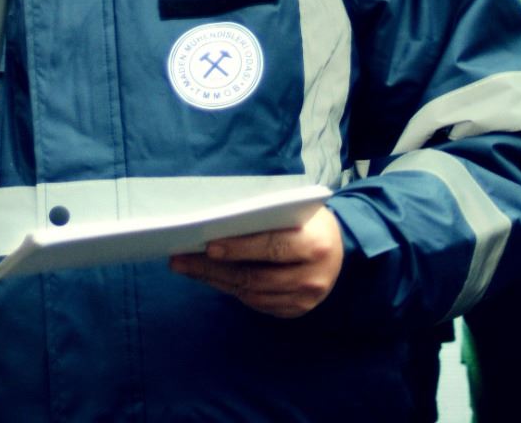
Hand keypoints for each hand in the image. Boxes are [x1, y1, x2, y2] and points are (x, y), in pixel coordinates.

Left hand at [170, 205, 342, 317]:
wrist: (341, 247)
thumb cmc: (309, 219)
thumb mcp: (296, 208)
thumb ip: (266, 215)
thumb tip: (219, 220)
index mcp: (315, 244)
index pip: (272, 247)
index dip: (240, 248)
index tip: (208, 245)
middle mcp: (313, 278)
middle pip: (256, 276)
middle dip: (213, 268)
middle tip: (180, 259)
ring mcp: (305, 300)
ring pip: (252, 294)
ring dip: (216, 281)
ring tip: (188, 267)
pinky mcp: (295, 311)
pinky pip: (257, 304)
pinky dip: (232, 290)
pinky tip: (211, 277)